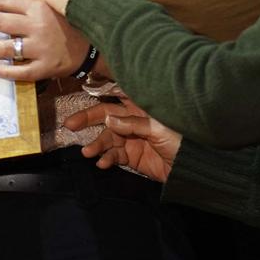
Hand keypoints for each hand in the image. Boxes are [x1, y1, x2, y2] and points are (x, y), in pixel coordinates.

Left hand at [0, 0, 89, 81]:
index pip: (5, 1)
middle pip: (0, 23)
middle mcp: (37, 26)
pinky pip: (20, 71)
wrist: (94, 46)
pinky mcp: (44, 67)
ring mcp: (40, 48)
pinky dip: (4, 71)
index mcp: (38, 7)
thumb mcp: (59, 0)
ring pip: (5, 48)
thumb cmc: (72, 21)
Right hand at [62, 98, 182, 182]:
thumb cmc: (179, 141)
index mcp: (140, 107)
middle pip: (106, 117)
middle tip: (70, 124)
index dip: (101, 92)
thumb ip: (133, 123)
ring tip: (88, 152)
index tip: (82, 91)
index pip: (117, 96)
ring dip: (97, 145)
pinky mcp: (131, 156)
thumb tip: (108, 119)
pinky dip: (107, 159)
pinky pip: (114, 155)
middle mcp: (133, 120)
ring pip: (107, 138)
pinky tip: (102, 163)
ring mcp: (131, 139)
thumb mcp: (158, 128)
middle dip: (88, 119)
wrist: (190, 168)